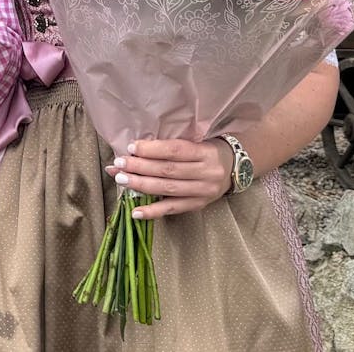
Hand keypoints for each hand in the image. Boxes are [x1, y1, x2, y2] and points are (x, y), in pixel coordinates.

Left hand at [105, 138, 231, 218]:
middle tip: (119, 164)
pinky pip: (173, 209)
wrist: (234, 168)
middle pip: (168, 170)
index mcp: (205, 152)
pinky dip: (153, 212)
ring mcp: (203, 191)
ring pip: (168, 189)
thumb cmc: (207, 151)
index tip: (131, 147)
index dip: (152, 149)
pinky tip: (135, 212)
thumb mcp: (196, 142)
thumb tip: (133, 148)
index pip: (175, 150)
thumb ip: (169, 146)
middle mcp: (206, 172)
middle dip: (140, 167)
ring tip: (121, 180)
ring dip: (142, 185)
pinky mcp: (198, 205)